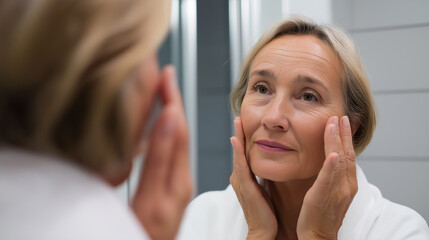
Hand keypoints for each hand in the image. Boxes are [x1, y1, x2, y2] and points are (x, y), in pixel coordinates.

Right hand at [132, 66, 192, 239]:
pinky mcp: (168, 190)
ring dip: (170, 114)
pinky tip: (159, 130)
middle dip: (173, 101)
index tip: (168, 75)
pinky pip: (170, 155)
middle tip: (165, 77)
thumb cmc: (149, 235)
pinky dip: (165, 134)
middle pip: (180, 132)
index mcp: (178, 178)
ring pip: (175, 141)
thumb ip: (162, 159)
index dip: (173, 99)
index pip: (179, 129)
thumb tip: (171, 118)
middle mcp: (180, 179)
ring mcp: (175, 185)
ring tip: (163, 94)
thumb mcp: (153, 197)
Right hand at [230, 117, 276, 239]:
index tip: (245, 122)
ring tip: (238, 122)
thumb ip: (262, 177)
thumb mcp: (264, 189)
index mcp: (244, 178)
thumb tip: (268, 166)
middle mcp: (239, 177)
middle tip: (239, 116)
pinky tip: (236, 141)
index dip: (243, 137)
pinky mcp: (245, 187)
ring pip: (238, 155)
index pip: (243, 153)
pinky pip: (241, 166)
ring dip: (237, 137)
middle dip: (238, 133)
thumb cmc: (266, 213)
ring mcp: (240, 181)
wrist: (264, 231)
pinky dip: (238, 153)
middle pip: (239, 151)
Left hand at [297, 116, 357, 239]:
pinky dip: (332, 165)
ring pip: (339, 161)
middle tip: (340, 115)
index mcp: (347, 184)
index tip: (342, 121)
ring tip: (335, 123)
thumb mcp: (329, 191)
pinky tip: (334, 153)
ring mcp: (337, 191)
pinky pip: (328, 179)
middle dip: (343, 134)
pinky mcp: (323, 196)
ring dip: (337, 141)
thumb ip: (330, 176)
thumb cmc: (321, 215)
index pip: (348, 155)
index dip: (345, 138)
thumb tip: (327, 160)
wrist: (318, 236)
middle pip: (347, 154)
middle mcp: (346, 186)